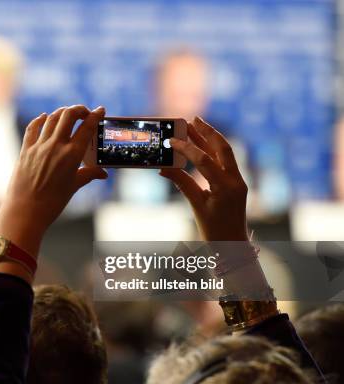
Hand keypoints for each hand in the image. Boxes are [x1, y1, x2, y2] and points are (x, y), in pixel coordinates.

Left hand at [0, 105, 107, 281]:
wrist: (26, 211)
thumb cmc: (52, 202)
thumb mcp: (74, 186)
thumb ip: (89, 174)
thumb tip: (102, 173)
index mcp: (72, 155)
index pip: (87, 128)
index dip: (95, 116)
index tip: (100, 110)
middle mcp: (56, 146)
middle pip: (69, 115)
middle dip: (79, 110)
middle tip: (84, 113)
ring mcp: (39, 147)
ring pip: (51, 118)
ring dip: (62, 112)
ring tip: (67, 114)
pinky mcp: (25, 150)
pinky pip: (33, 128)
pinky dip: (40, 120)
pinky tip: (44, 118)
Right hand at [160, 117, 248, 240]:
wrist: (232, 246)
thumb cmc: (214, 231)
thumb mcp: (195, 206)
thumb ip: (181, 183)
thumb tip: (163, 169)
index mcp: (225, 187)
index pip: (204, 160)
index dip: (187, 148)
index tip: (172, 140)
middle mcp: (235, 180)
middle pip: (222, 148)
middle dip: (207, 132)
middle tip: (192, 119)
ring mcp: (238, 181)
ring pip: (225, 153)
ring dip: (211, 138)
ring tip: (196, 125)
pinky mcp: (235, 184)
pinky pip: (225, 162)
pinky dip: (213, 151)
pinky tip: (202, 146)